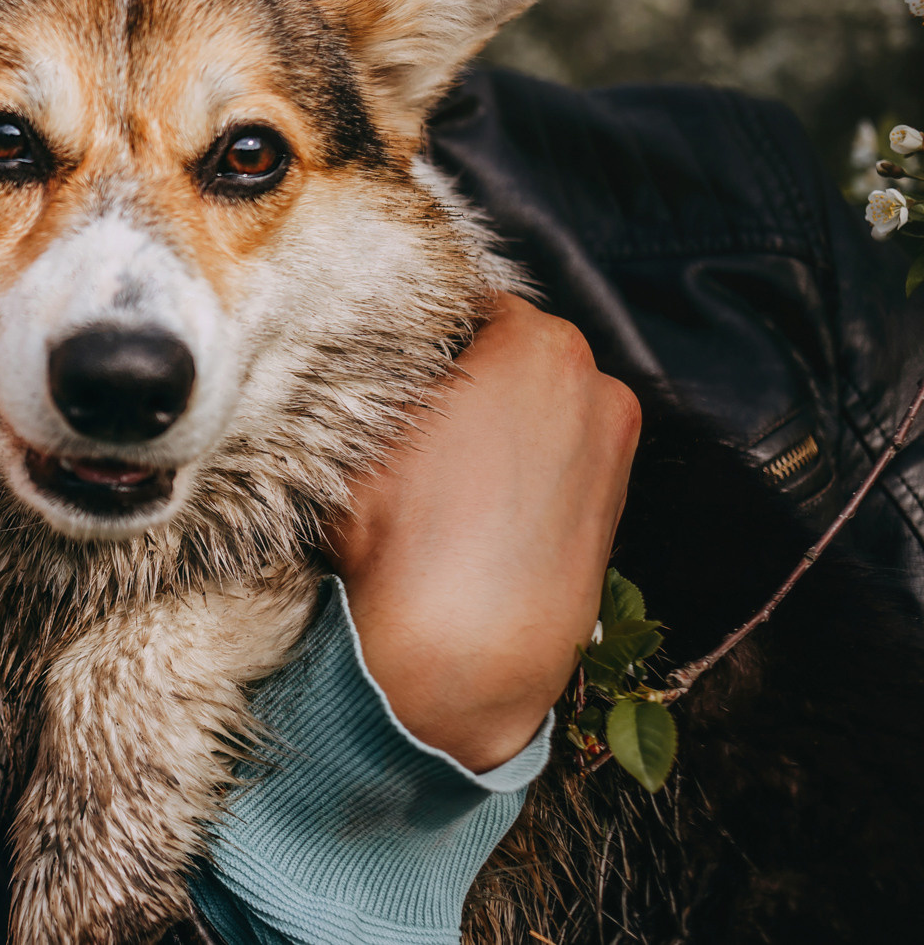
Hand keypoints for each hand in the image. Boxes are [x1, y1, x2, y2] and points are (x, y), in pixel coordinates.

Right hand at [327, 294, 640, 771]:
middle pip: (504, 350)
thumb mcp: (352, 434)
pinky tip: (466, 504)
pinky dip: (514, 465)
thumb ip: (360, 369)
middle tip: (396, 413)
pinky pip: (552, 455)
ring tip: (429, 468)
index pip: (459, 299)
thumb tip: (346, 343)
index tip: (373, 359)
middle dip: (455, 374)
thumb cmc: (403, 544)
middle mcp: (593, 379)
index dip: (408, 328)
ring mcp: (614, 444)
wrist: (465, 661)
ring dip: (486, 419)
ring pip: (530, 404)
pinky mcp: (615, 501)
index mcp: (535, 341)